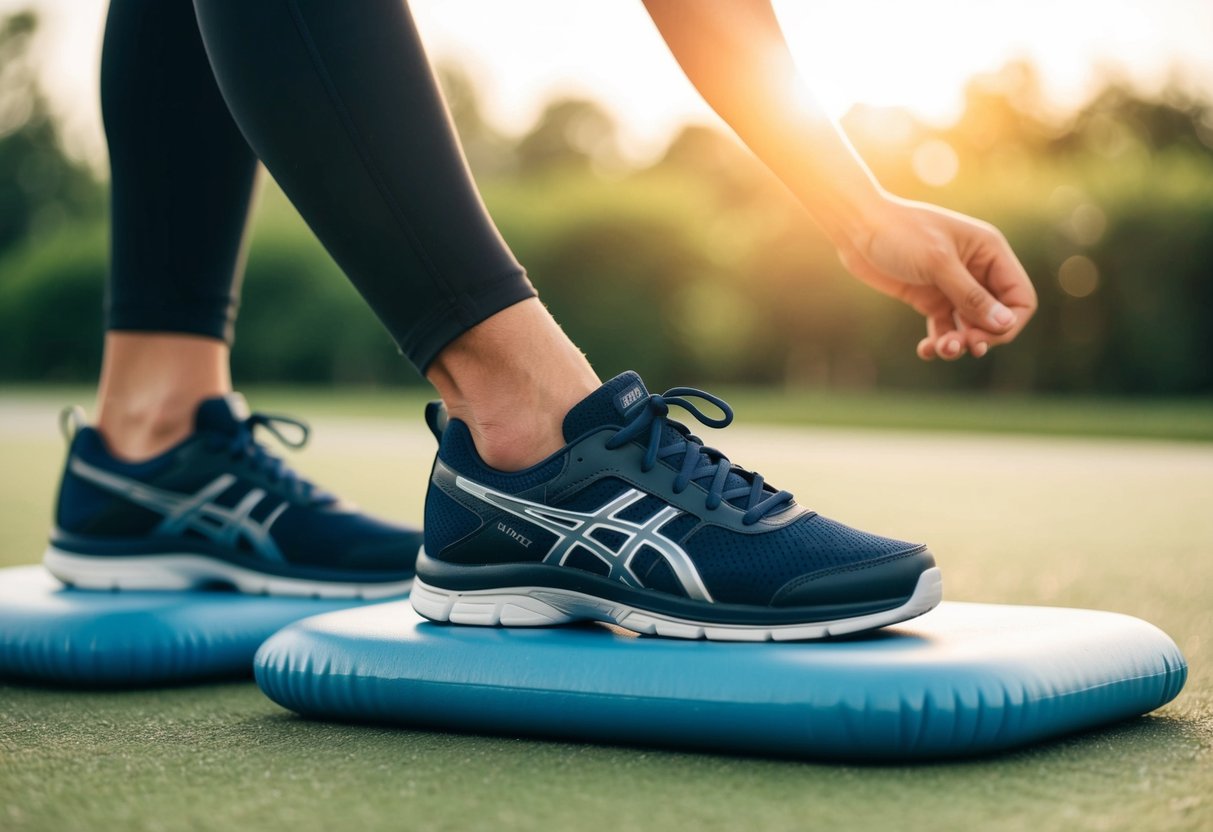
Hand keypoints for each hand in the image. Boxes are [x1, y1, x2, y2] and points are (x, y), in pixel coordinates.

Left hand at [838, 196, 1036, 359]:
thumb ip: (971, 296)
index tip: (983, 339)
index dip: (1008, 323)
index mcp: (990, 252)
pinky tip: (926, 350)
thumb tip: (1005, 324)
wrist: (857, 227)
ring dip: (958, 343)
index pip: (1019, 297)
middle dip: (980, 336)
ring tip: (939, 350)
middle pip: (996, 317)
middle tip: (957, 347)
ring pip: (970, 327)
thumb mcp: (937, 263)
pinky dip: (939, 342)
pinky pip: (945, 328)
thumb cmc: (899, 233)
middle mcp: (977, 270)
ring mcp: (953, 286)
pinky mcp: (930, 298)